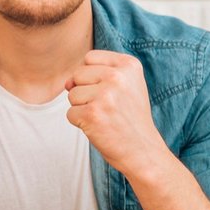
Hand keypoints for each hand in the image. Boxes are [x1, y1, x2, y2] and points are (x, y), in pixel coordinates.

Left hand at [64, 50, 168, 179]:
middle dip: (86, 92)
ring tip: (105, 117)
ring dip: (83, 109)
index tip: (112, 93)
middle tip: (109, 108)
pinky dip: (80, 123)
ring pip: (72, 94)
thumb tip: (67, 83)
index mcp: (129, 65)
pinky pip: (70, 113)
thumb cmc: (130, 118)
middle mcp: (118, 77)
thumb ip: (96, 74)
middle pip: (78, 74)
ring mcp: (105, 95)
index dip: (93, 77)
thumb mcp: (127, 86)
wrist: (143, 151)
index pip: (89, 58)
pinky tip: (99, 128)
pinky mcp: (92, 114)